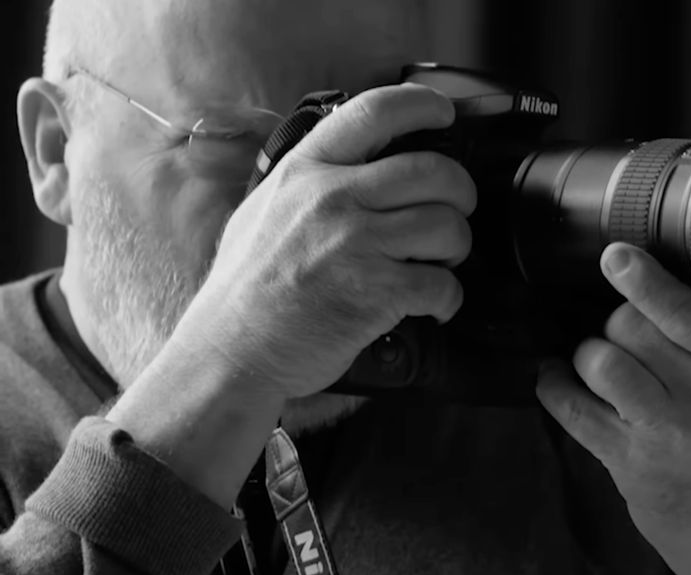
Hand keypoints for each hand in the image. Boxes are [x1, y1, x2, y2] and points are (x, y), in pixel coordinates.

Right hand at [175, 83, 475, 398]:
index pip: (374, 112)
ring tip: (439, 261)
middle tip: (456, 209)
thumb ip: (310, 179)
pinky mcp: (375, 292)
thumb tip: (358, 161)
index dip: (423, 105)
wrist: (229, 352)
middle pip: (434, 172)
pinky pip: (442, 284)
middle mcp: (331, 198)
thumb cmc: (245, 289)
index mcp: (305, 171)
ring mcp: (354, 244)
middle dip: (460, 193)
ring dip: (457, 247)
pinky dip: (449, 297)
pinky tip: (434, 304)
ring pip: (447, 226)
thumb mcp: (264, 209)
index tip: (444, 115)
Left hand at [535, 243, 690, 574]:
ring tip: (596, 366)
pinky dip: (554, 386)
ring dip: (586, 356)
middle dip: (612, 324)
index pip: (684, 312)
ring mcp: (662, 433)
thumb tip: (646, 285)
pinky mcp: (625, 463)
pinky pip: (570, 408)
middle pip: (630, 327)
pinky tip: (556, 380)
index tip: (615, 257)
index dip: (643, 281)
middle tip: (619, 339)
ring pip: (599, 361)